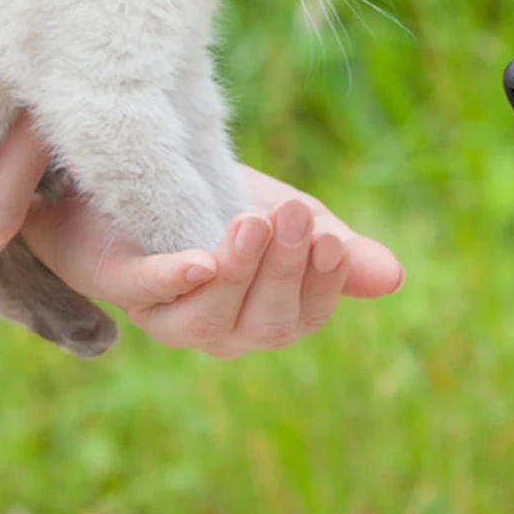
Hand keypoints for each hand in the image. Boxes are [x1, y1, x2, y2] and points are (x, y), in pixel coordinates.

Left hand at [22, 167, 402, 357]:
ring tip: (252, 222)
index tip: (329, 239)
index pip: (306, 316)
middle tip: (292, 216)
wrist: (128, 182)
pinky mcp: (117, 282)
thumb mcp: (287, 222)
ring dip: (236, 274)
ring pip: (209, 322)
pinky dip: (172, 281)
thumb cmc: (215, 208)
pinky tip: (198, 264)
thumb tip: (395, 277)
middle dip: (283, 271)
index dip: (322, 285)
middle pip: (264, 325)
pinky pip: (146, 293)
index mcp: (266, 316)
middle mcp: (220, 330)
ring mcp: (166, 313)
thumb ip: (334, 249)